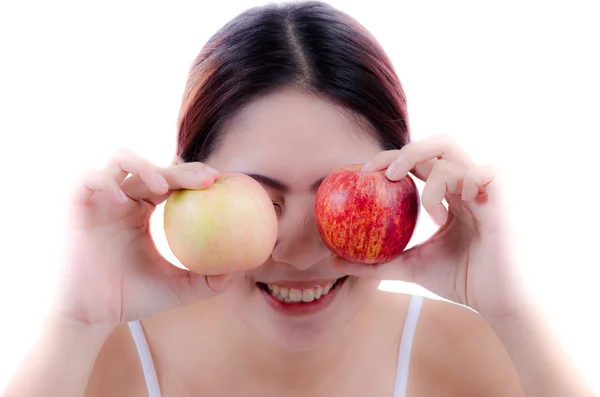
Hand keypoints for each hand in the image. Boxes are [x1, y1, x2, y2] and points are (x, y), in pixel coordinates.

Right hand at [54, 150, 231, 327]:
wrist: (91, 315)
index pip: (174, 182)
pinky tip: (123, 200)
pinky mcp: (77, 203)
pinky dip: (105, 181)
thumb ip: (207, 280)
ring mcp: (101, 198)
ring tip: (163, 186)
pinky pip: (89, 177)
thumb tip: (240, 273)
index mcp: (145, 210)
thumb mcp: (178, 288)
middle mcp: (125, 199)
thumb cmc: (132, 298)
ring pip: (121, 160)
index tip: (223, 183)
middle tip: (209, 179)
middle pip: (156, 168)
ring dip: (145, 166)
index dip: (197, 176)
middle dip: (184, 169)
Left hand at [334, 134, 523, 318]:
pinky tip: (453, 210)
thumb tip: (334, 261)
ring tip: (428, 212)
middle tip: (384, 175)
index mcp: (446, 194)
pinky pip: (480, 171)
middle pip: (435, 144)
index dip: (389, 159)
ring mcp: (483, 187)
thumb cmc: (461, 280)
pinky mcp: (501, 197)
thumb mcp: (410, 267)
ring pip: (451, 154)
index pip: (416, 162)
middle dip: (404, 152)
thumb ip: (376, 262)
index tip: (362, 175)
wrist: (498, 301)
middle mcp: (464, 184)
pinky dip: (461, 182)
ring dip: (430, 179)